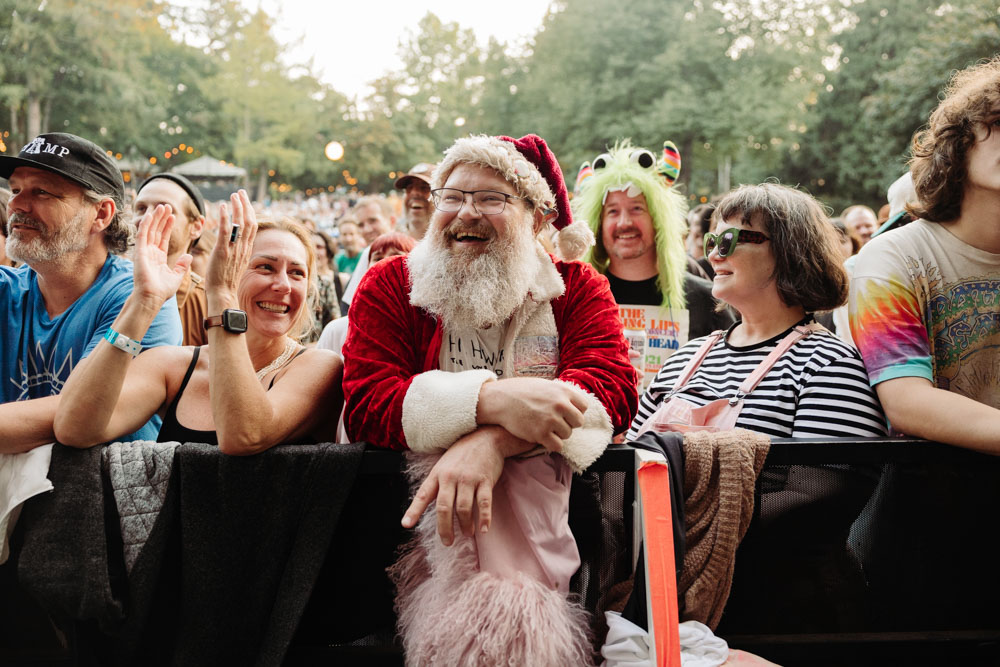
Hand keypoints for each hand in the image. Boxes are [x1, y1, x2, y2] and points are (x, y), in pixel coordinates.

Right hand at [133, 204, 190, 304]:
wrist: (152, 298)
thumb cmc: (162, 291)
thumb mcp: (176, 276)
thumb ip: (182, 265)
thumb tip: (189, 256)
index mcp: (159, 257)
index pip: (163, 238)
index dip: (168, 226)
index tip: (173, 216)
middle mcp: (150, 252)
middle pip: (156, 231)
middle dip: (161, 218)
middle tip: (167, 206)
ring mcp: (144, 252)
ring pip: (150, 230)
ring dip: (155, 218)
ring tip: (161, 206)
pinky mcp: (139, 252)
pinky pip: (142, 235)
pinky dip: (146, 225)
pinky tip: (151, 215)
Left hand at [205, 190, 256, 304]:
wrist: (223, 294)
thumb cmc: (226, 281)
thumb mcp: (236, 263)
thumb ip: (236, 251)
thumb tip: (234, 245)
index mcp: (246, 250)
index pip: (252, 226)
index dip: (250, 211)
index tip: (245, 201)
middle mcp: (243, 248)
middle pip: (249, 221)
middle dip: (245, 204)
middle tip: (240, 192)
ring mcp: (233, 250)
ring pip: (239, 223)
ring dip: (237, 207)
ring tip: (234, 195)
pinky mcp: (222, 252)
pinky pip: (225, 231)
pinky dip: (225, 217)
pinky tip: (222, 206)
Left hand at [401, 427, 507, 545]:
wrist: (486, 437)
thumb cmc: (463, 453)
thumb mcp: (444, 464)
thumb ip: (437, 483)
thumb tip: (429, 504)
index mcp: (438, 473)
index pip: (423, 495)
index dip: (414, 510)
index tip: (406, 524)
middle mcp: (451, 477)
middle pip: (444, 507)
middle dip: (444, 528)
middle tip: (447, 541)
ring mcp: (469, 479)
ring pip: (463, 508)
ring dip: (465, 525)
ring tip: (467, 533)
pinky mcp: (485, 480)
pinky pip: (484, 503)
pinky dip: (484, 518)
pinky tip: (483, 529)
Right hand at [477, 377, 587, 451]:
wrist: (500, 400)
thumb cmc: (520, 391)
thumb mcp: (544, 385)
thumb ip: (560, 393)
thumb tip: (575, 403)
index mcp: (562, 391)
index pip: (583, 406)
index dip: (575, 411)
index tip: (565, 413)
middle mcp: (560, 405)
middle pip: (578, 422)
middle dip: (568, 423)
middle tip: (555, 423)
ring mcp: (551, 420)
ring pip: (567, 434)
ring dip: (558, 434)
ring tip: (545, 427)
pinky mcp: (541, 434)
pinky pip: (557, 446)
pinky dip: (551, 444)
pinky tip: (543, 438)